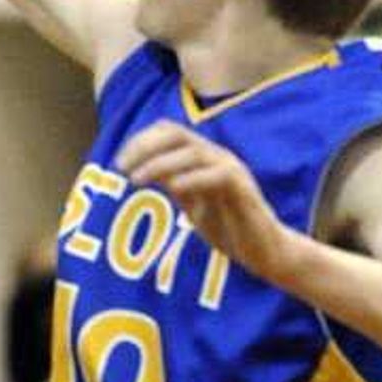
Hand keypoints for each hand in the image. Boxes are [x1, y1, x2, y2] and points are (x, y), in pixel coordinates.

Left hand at [119, 122, 293, 281]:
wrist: (262, 250)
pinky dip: (193, 179)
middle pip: (178, 134)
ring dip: (160, 163)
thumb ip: (171, 182)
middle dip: (145, 147)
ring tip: (136, 180)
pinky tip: (173, 189)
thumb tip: (140, 168)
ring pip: (194, 152)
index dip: (141, 141)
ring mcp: (233, 170)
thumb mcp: (190, 201)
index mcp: (203, 157)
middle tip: (122, 168)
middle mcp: (218, 156)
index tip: (119, 162)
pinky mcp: (245, 190)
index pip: (170, 131)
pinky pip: (219, 175)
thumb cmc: (227, 224)